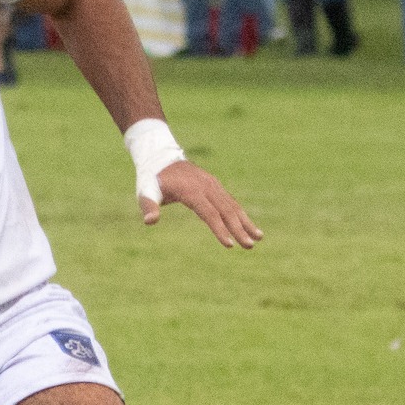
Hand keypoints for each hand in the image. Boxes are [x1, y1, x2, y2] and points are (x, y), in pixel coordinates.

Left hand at [142, 160, 261, 247]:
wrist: (161, 158)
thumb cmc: (152, 179)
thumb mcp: (146, 192)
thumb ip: (149, 206)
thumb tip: (150, 221)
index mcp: (191, 190)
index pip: (208, 213)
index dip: (219, 229)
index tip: (230, 245)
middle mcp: (206, 186)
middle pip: (225, 210)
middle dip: (239, 229)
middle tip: (250, 246)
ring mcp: (213, 185)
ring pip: (232, 205)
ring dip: (246, 222)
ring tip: (259, 238)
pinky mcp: (215, 186)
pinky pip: (230, 201)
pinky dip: (241, 214)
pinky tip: (249, 226)